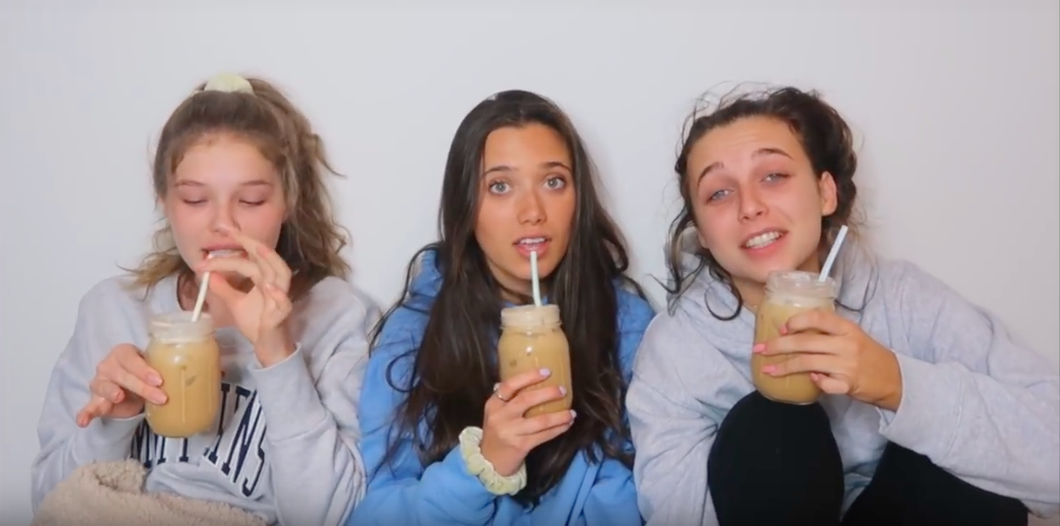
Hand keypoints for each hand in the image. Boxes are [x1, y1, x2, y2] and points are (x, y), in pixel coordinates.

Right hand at [76, 343, 164, 426]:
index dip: (144, 370)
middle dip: (142, 387)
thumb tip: (194, 371)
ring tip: (119, 397)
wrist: (132, 390)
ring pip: (104, 387)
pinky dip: (85, 413)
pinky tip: (83, 421)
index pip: (131, 359)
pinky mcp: (95, 400)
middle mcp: (108, 365)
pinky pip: (89, 406)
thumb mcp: (155, 369)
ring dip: (112, 393)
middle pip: (122, 375)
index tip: (159, 380)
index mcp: (123, 353)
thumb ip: (167, 368)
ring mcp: (99, 383)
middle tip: (161, 397)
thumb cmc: (144, 375)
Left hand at [197, 224, 294, 367]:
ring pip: (281, 274)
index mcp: (263, 278)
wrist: (268, 347)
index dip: (234, 246)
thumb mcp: (235, 303)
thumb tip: (208, 275)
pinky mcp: (282, 315)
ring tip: (256, 249)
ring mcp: (280, 298)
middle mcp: (274, 283)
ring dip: (270, 261)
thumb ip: (224, 288)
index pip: (249, 257)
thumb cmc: (257, 323)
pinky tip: (269, 287)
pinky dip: (278, 294)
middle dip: (250, 241)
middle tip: (230, 230)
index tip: (219, 231)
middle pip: (265, 257)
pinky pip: (284, 302)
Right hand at [479, 368, 575, 475]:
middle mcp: (500, 416)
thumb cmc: (496, 433)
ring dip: (559, 415)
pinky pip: (544, 435)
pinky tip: (567, 424)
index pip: (510, 385)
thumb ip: (507, 399)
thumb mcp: (495, 414)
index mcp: (493, 404)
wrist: (489, 462)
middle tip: (563, 390)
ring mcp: (511, 432)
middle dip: (548, 393)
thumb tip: (530, 381)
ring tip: (572, 412)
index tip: (546, 371)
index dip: (529, 377)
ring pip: (540, 420)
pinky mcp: (520, 446)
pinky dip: (558, 429)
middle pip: (526, 400)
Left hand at [753, 309, 903, 410]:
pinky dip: (814, 382)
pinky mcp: (849, 384)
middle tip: (759, 349)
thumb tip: (794, 331)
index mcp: (847, 328)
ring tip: (768, 369)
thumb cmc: (868, 355)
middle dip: (778, 346)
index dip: (798, 321)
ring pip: (808, 364)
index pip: (819, 318)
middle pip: (805, 343)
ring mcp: (848, 365)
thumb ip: (829, 332)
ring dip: (785, 367)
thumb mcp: (852, 336)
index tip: (781, 328)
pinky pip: (824, 384)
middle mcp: (846, 345)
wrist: (895, 378)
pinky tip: (809, 381)